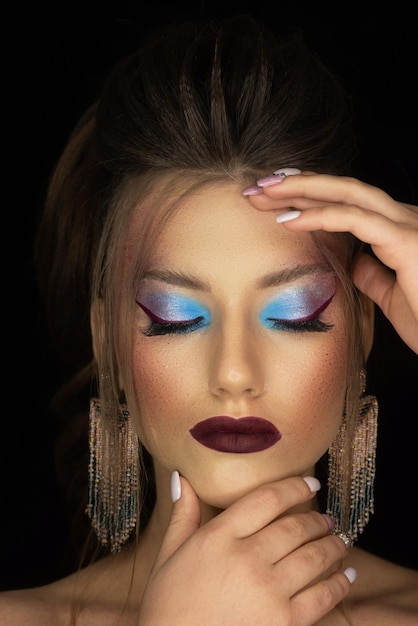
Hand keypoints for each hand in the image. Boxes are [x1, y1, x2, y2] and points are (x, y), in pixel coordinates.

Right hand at [138, 474, 352, 625]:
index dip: (294, 487)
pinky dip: (339, 584)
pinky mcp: (283, 623)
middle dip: (317, 520)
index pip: (266, 499)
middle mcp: (246, 558)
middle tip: (327, 520)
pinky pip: (322, 597)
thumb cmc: (168, 608)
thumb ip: (182, 516)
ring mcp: (267, 591)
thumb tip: (181, 477)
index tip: (310, 483)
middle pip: (294, 527)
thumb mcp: (168, 557)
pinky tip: (347, 576)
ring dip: (332, 547)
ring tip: (340, 542)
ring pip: (313, 557)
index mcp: (218, 537)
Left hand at [244, 173, 417, 353]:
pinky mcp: (407, 241)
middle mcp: (403, 220)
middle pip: (342, 189)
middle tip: (256, 186)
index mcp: (399, 230)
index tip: (272, 201)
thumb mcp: (392, 297)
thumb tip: (354, 262)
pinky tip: (288, 219)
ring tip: (262, 193)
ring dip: (300, 190)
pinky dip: (319, 216)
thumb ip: (374, 275)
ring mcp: (407, 226)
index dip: (309, 197)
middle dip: (297, 184)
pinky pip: (355, 219)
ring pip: (347, 193)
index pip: (347, 202)